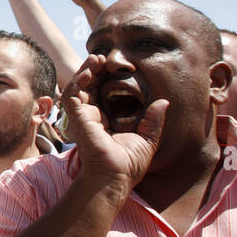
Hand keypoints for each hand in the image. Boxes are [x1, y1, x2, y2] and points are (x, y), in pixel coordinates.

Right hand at [60, 55, 166, 190]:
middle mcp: (91, 117)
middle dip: (95, 71)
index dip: (106, 79)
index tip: (117, 68)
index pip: (102, 94)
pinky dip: (79, 80)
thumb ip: (154, 120)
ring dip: (86, 71)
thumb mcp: (148, 139)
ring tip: (97, 58)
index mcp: (105, 121)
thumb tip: (164, 102)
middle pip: (90, 87)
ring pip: (79, 87)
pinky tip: (90, 70)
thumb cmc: (128, 164)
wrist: (114, 177)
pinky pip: (72, 94)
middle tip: (105, 59)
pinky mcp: (76, 118)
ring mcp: (82, 117)